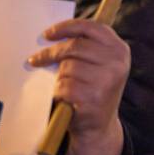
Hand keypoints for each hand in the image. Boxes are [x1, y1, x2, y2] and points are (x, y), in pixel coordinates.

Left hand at [27, 18, 129, 154]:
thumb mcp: (98, 65)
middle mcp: (117, 63)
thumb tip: (51, 34)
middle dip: (50, 53)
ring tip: (64, 86)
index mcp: (119, 50)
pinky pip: (64, 86)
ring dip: (59, 78)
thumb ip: (84, 47)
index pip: (91, 27)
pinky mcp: (93, 97)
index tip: (47, 34)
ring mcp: (107, 80)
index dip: (66, 27)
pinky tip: (65, 99)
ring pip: (67, 67)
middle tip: (34, 59)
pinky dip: (59, 92)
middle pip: (73, 47)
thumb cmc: (92, 90)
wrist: (98, 127)